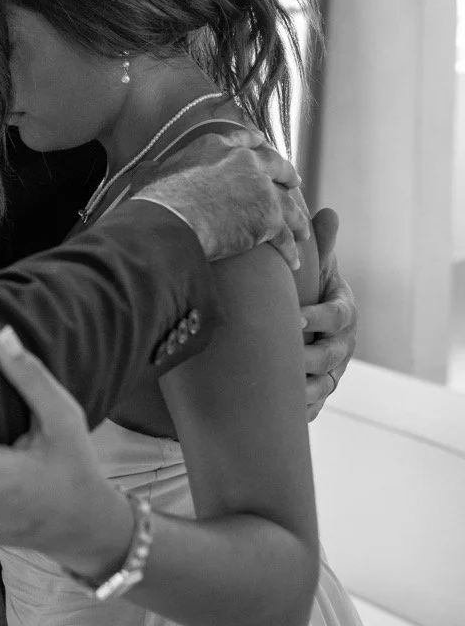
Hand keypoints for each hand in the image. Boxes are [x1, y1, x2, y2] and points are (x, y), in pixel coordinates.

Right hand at [134, 130, 309, 270]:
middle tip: (295, 183)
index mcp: (216, 146)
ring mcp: (260, 188)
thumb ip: (156, 169)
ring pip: (289, 204)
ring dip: (297, 220)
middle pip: (276, 165)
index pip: (243, 139)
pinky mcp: (269, 217)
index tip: (263, 144)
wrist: (173, 220)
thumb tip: (146, 170)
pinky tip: (293, 261)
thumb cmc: (157, 199)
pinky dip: (291, 250)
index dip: (255, 143)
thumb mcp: (151, 174)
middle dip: (287, 175)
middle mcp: (244, 161)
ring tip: (302, 232)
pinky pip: (286, 236)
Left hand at [302, 208, 356, 420]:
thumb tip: (328, 212)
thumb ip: (321, 244)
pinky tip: (282, 413)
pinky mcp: (318, 389)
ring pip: (324, 385)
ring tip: (282, 389)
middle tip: (283, 357)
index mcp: (343, 312)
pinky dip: (300, 411)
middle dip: (308, 358)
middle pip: (331, 356)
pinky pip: (313, 406)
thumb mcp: (315, 265)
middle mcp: (342, 344)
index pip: (337, 317)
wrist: (303, 316)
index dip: (318, 318)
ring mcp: (332, 370)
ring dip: (304, 389)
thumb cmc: (306, 285)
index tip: (295, 316)